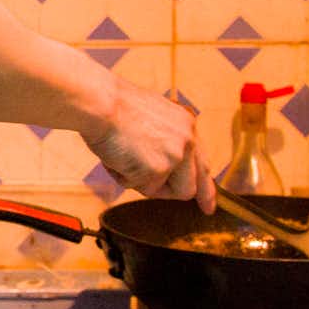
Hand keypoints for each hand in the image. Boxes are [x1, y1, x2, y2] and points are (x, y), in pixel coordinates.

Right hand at [86, 80, 214, 212]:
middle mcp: (187, 140)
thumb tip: (164, 166)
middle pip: (190, 187)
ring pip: (166, 191)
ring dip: (144, 183)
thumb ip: (165, 139)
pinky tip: (116, 158)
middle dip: (171, 192)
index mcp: (186, 124)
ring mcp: (175, 155)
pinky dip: (125, 178)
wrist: (99, 103)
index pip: (202, 163)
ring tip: (124, 160)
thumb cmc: (112, 106)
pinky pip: (142, 188)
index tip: (208, 206)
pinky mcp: (158, 169)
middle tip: (164, 198)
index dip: (205, 189)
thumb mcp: (151, 118)